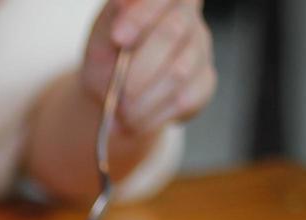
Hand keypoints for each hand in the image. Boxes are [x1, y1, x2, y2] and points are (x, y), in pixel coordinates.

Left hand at [83, 0, 214, 135]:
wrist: (112, 93)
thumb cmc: (108, 57)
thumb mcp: (100, 39)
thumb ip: (112, 21)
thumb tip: (126, 3)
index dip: (142, 16)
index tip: (118, 38)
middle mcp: (187, 17)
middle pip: (172, 32)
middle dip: (139, 69)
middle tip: (117, 95)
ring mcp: (200, 48)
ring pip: (179, 71)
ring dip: (143, 100)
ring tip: (120, 114)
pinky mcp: (204, 81)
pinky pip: (186, 98)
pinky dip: (154, 116)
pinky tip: (136, 121)